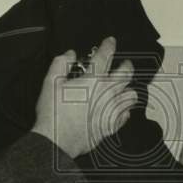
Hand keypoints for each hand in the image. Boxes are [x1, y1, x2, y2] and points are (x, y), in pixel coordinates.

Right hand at [31, 37, 136, 158]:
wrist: (57, 140)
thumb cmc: (53, 112)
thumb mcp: (50, 83)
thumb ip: (60, 64)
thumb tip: (70, 54)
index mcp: (93, 79)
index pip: (105, 56)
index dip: (109, 45)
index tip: (111, 41)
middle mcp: (107, 92)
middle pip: (127, 74)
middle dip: (127, 65)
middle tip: (125, 63)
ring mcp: (112, 110)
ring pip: (131, 95)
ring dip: (128, 88)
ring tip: (124, 87)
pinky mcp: (111, 125)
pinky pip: (126, 115)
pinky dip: (125, 110)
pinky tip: (120, 109)